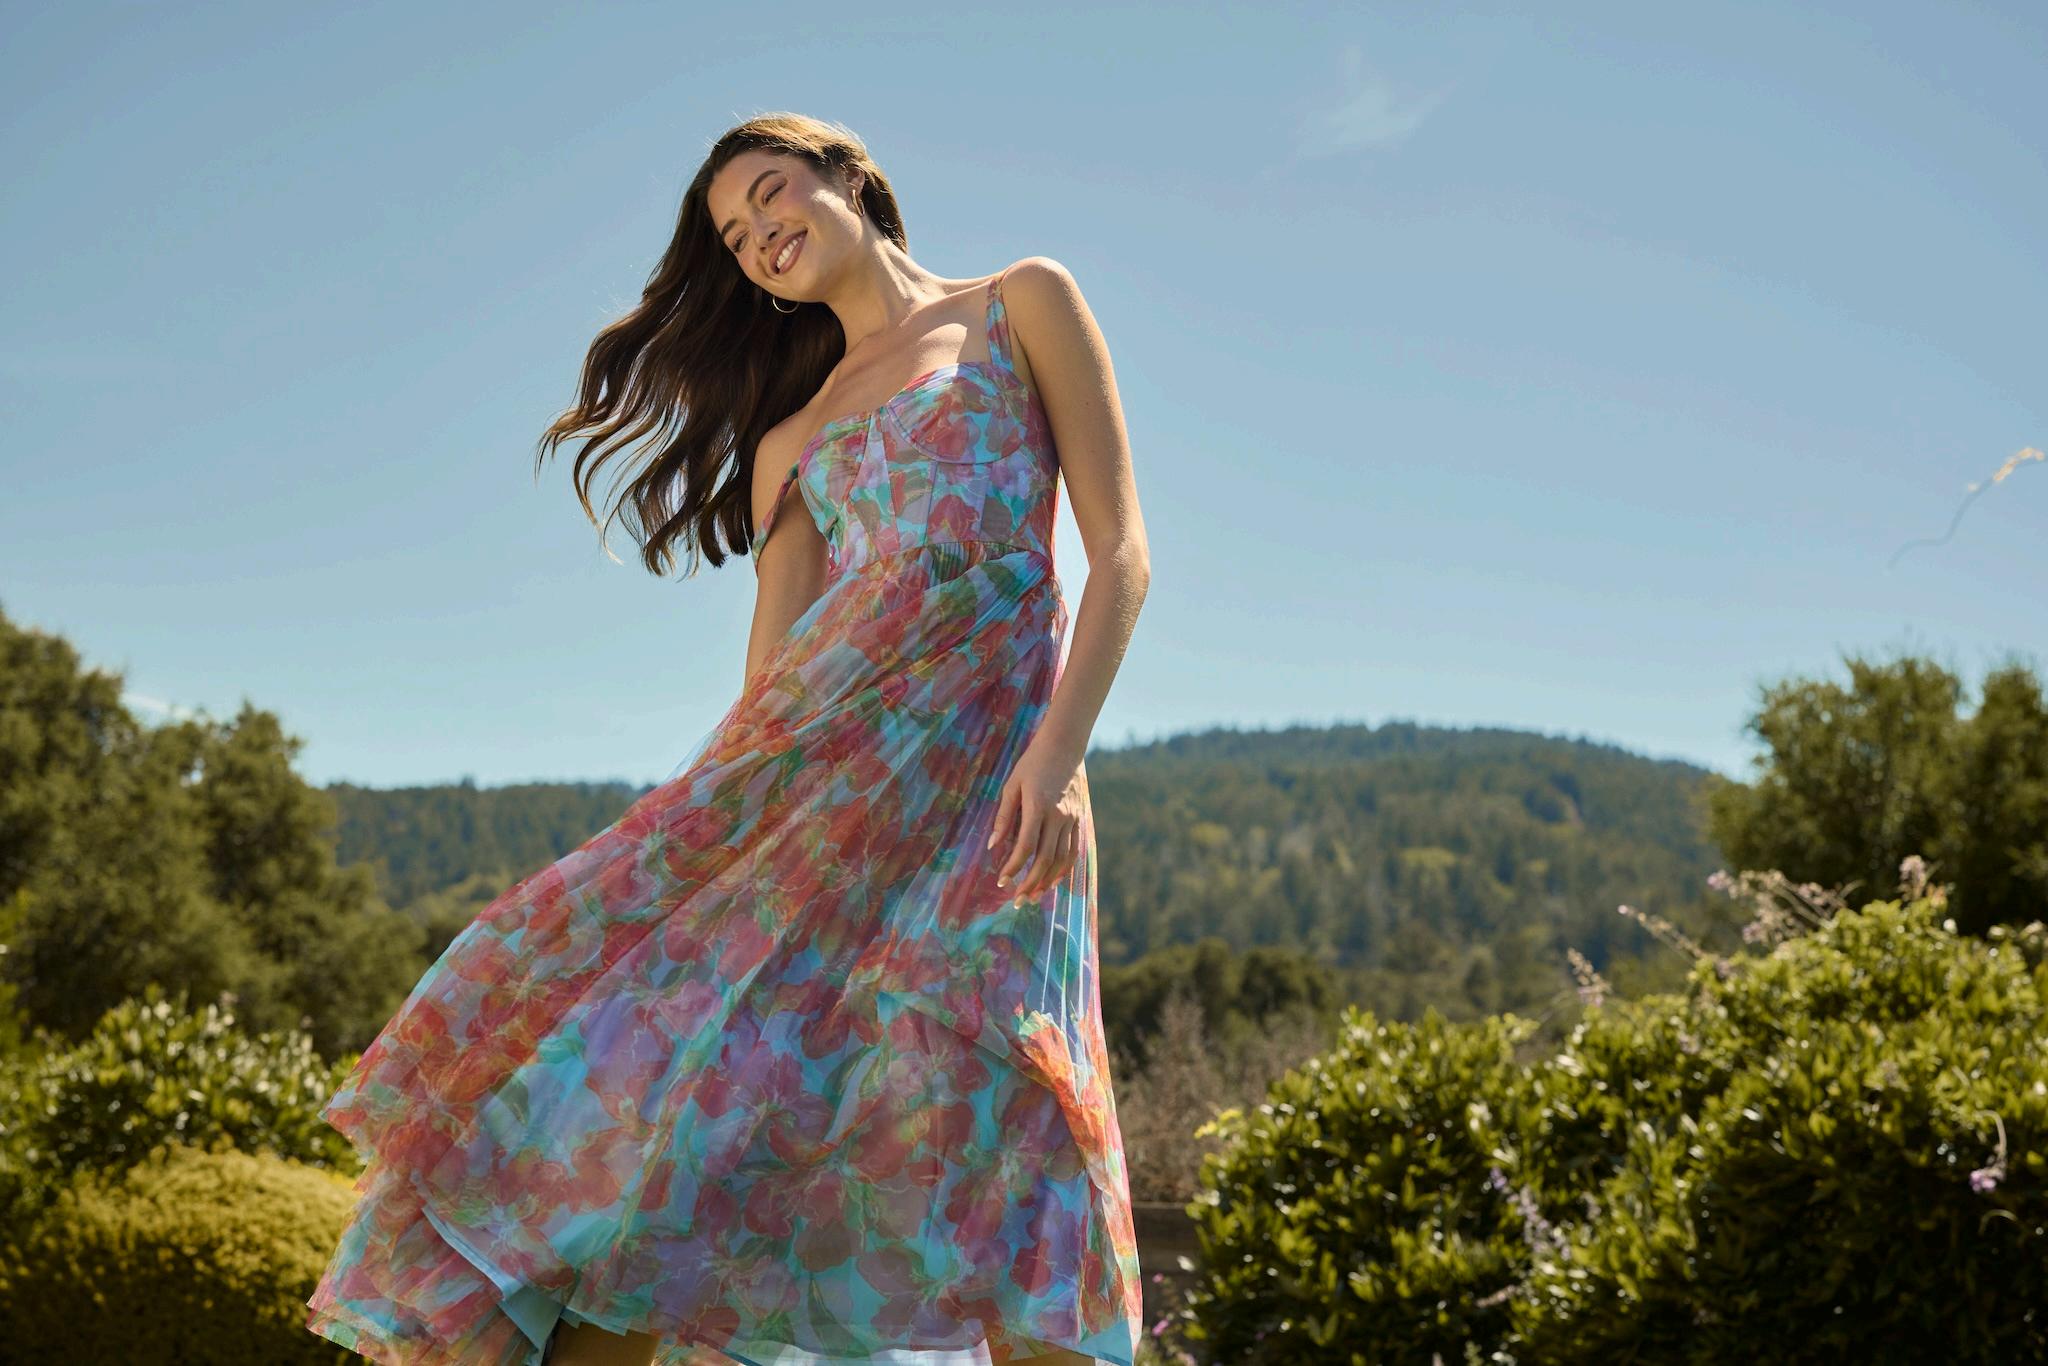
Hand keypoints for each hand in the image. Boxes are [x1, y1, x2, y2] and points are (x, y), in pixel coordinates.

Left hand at [986, 738, 1084, 903]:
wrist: (1064, 747)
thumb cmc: (1032, 764)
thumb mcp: (1012, 785)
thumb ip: (1003, 816)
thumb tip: (993, 846)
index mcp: (1038, 807)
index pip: (1026, 846)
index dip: (1013, 867)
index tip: (1002, 882)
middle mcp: (1058, 816)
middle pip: (1045, 859)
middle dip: (1030, 883)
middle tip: (1017, 900)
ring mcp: (1072, 819)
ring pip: (1061, 859)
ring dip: (1047, 881)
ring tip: (1034, 896)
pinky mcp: (1079, 819)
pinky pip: (1073, 850)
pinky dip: (1064, 869)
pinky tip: (1053, 881)